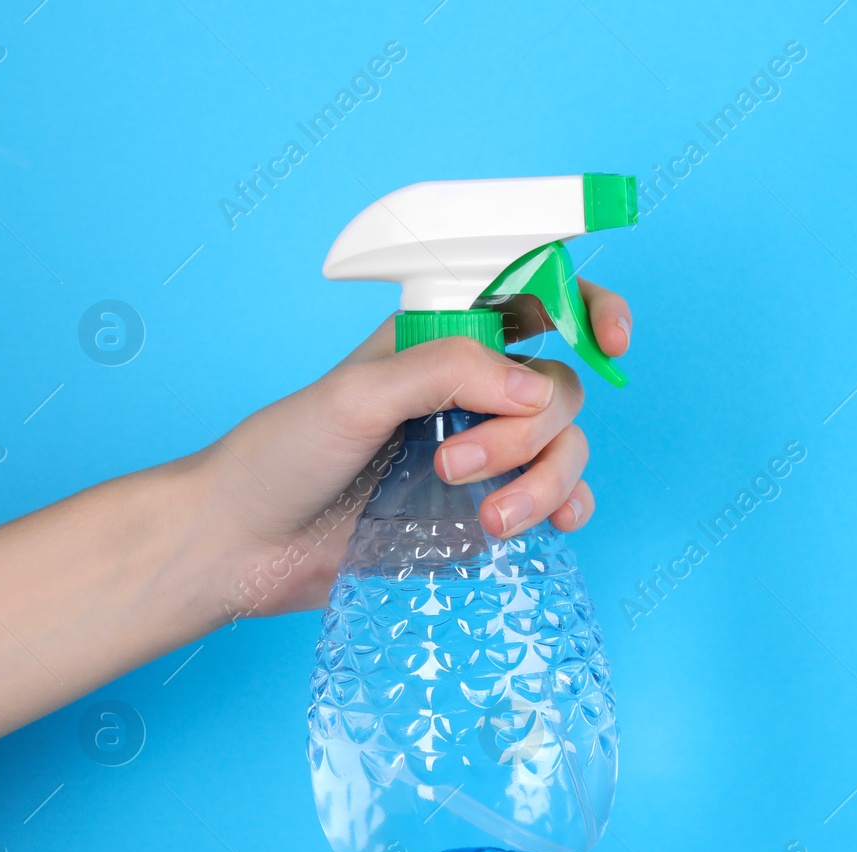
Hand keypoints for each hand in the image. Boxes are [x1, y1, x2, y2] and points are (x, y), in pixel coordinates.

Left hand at [197, 278, 632, 620]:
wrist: (247, 547)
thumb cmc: (283, 456)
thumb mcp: (357, 397)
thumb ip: (447, 373)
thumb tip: (537, 389)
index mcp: (441, 339)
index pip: (534, 300)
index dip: (586, 307)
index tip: (610, 340)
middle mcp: (472, 390)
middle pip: (560, 386)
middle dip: (527, 431)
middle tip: (453, 465)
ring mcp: (486, 452)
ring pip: (567, 448)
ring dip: (543, 482)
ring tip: (484, 519)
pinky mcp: (487, 509)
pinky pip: (561, 499)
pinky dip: (565, 508)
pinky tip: (543, 526)